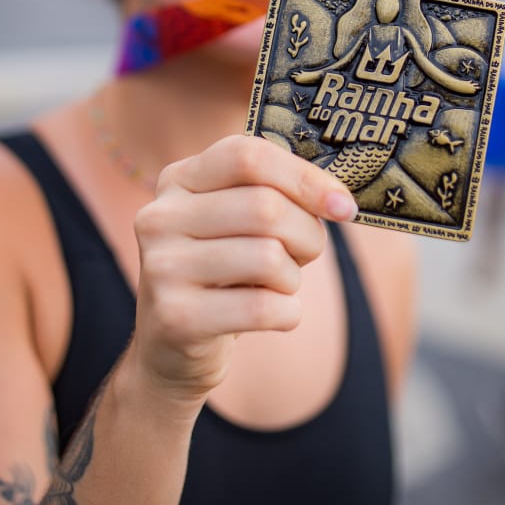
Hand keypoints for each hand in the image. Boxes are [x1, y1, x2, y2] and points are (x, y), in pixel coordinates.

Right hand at [129, 134, 357, 409]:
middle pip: (265, 207)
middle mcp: (160, 216)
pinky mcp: (175, 317)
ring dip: (293, 278)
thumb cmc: (222, 274)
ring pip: (268, 257)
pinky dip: (287, 313)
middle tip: (306, 255)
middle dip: (307, 235)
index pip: (248, 156)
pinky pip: (263, 308)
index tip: (343, 206)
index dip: (305, 178)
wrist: (170, 348)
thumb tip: (338, 201)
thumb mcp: (236, 223)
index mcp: (179, 180)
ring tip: (278, 286)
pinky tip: (273, 314)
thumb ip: (275, 195)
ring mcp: (162, 267)